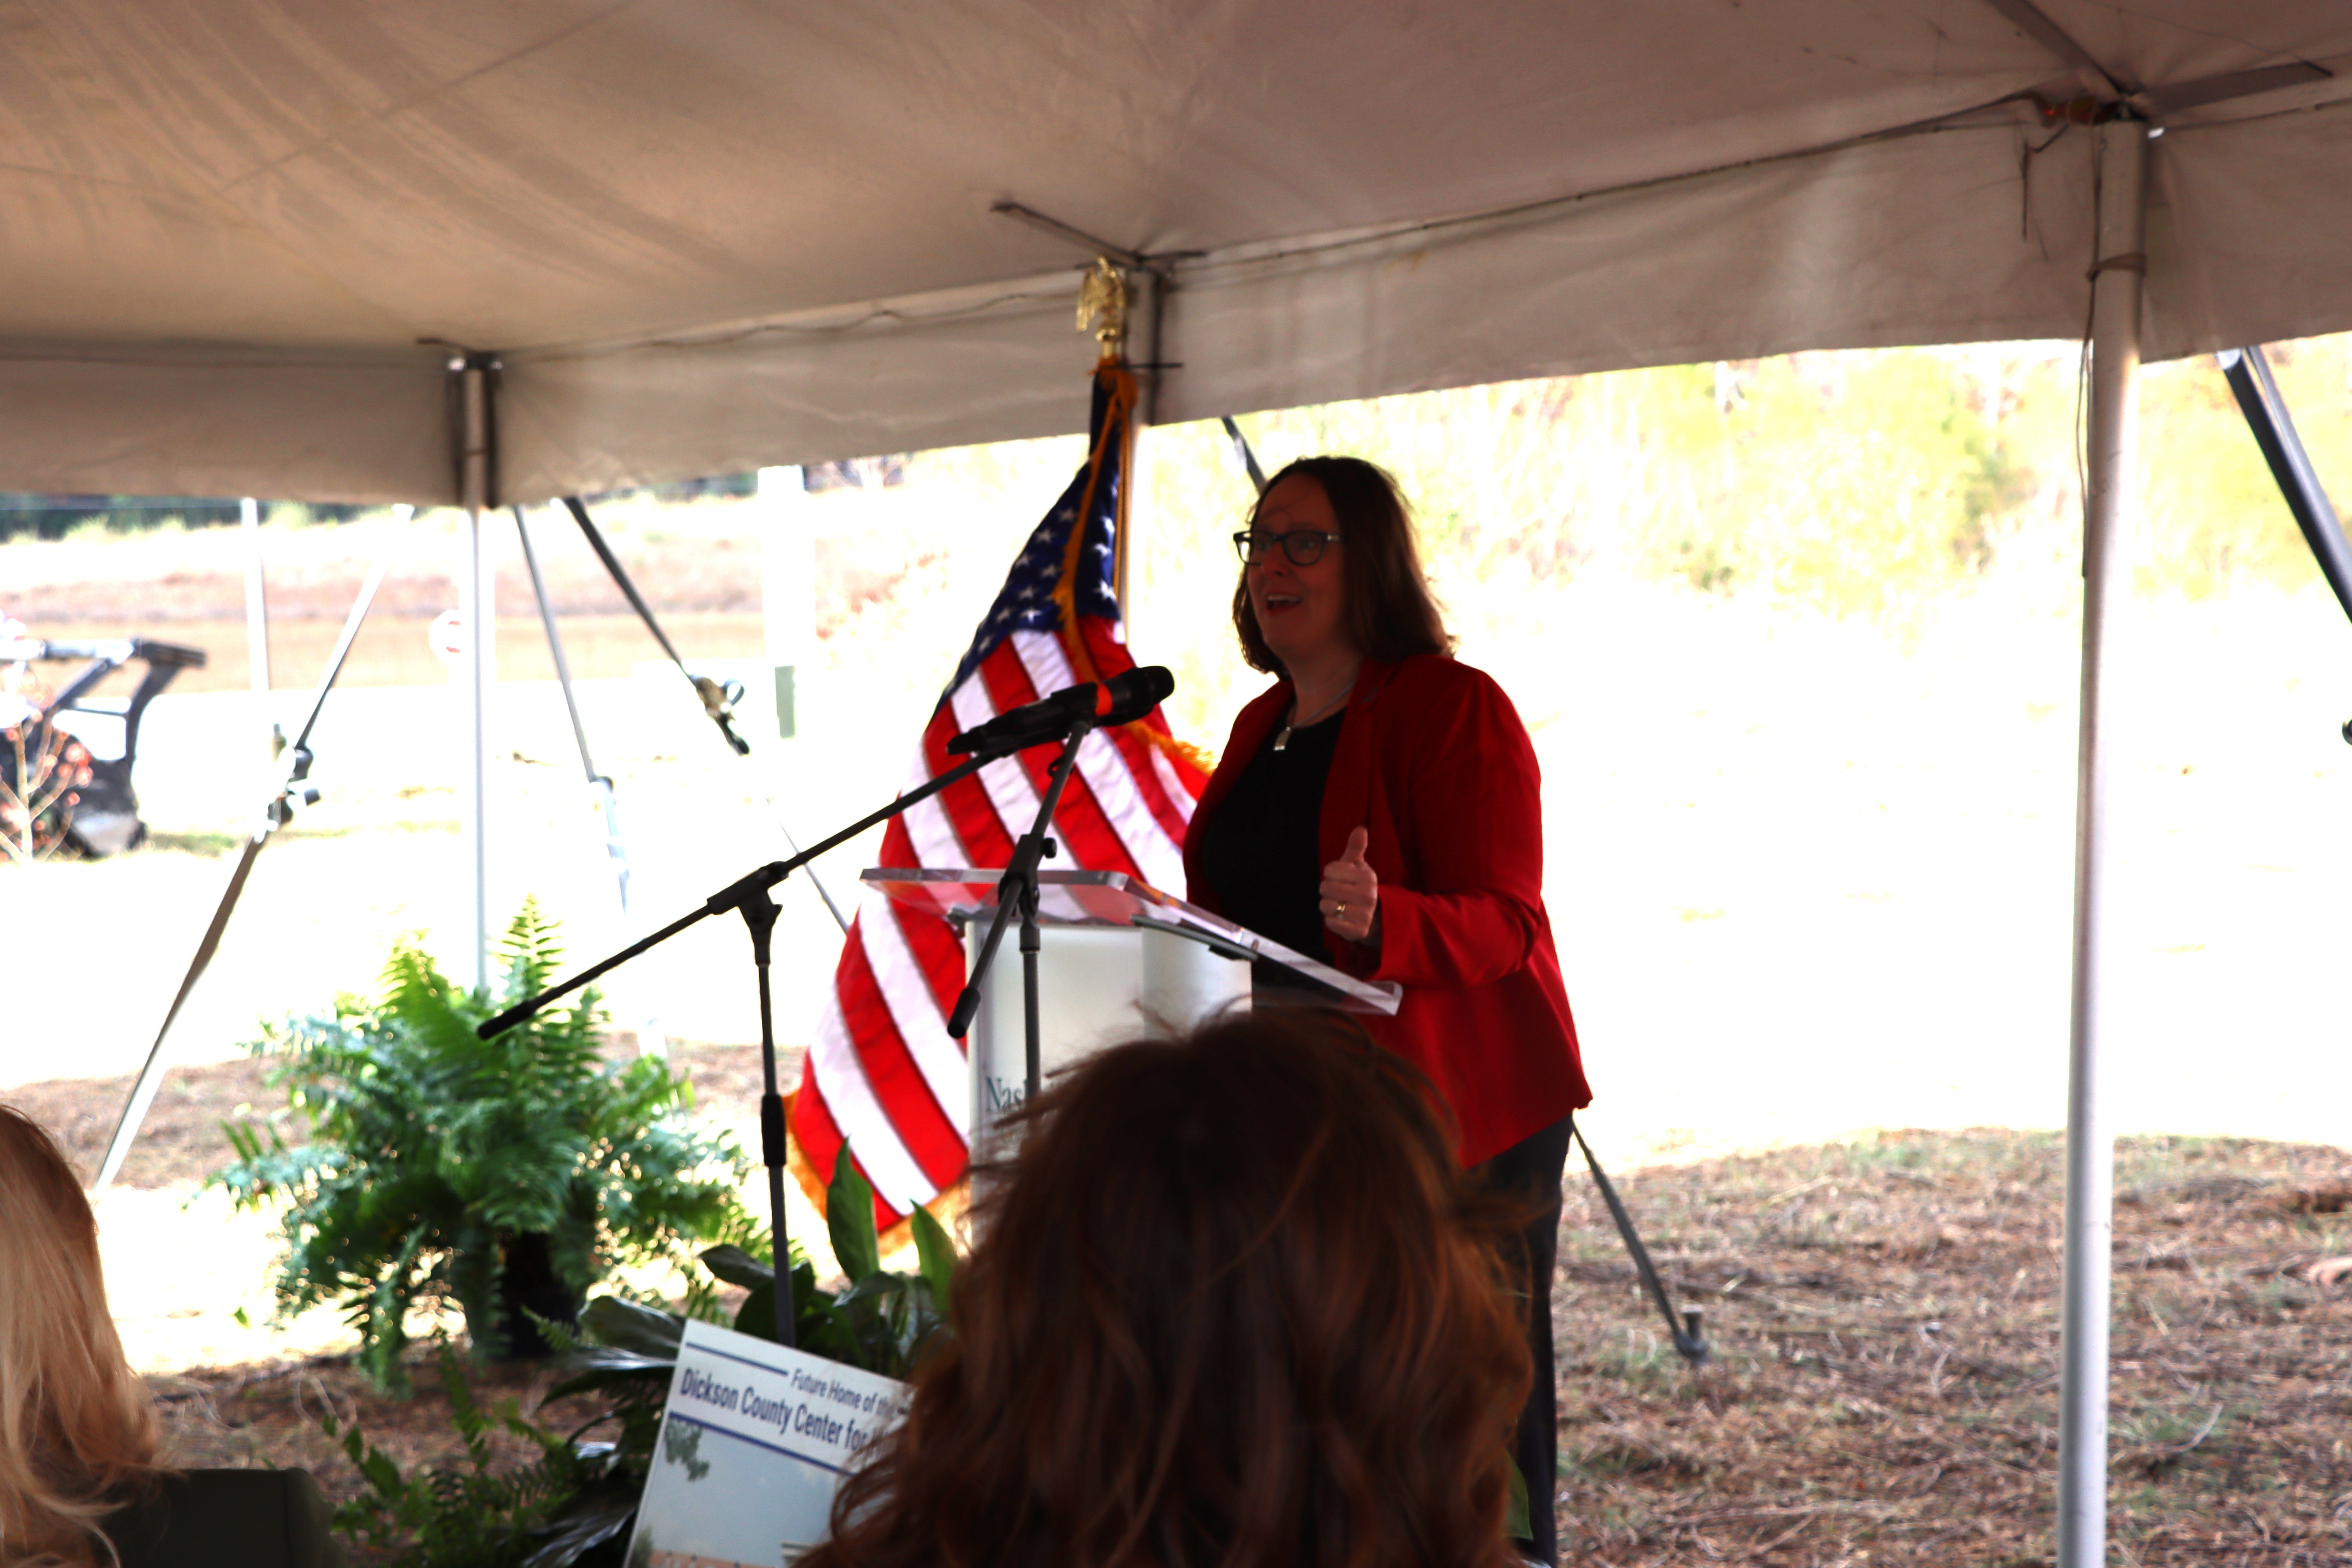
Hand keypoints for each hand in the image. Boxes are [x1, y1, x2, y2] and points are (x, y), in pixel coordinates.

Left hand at [1319, 826, 1379, 945]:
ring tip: (1341, 905)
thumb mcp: (1358, 866)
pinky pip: (1330, 922)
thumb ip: (1356, 847)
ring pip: (1325, 905)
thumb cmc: (1359, 886)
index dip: (1331, 873)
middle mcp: (1367, 895)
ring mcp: (1363, 914)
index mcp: (1366, 876)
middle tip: (1340, 893)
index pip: (1330, 869)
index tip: (1342, 878)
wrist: (1373, 916)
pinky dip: (1331, 920)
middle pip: (1325, 887)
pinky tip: (1341, 918)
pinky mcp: (1357, 930)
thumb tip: (1360, 828)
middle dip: (1328, 890)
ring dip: (1328, 906)